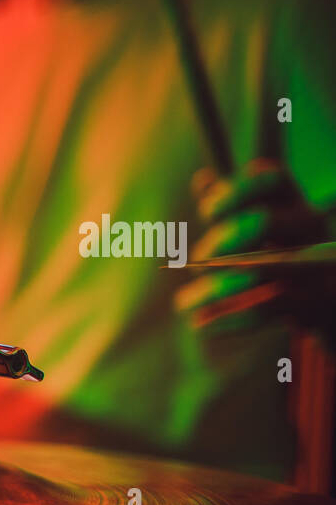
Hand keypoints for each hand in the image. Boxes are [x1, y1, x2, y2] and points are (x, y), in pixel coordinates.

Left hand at [179, 160, 333, 335]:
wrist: (328, 309)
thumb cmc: (284, 262)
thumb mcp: (258, 235)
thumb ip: (232, 210)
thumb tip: (201, 179)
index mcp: (295, 205)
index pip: (271, 179)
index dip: (235, 191)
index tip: (207, 212)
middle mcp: (311, 229)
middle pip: (263, 222)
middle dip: (222, 241)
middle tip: (198, 260)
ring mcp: (319, 266)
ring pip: (263, 269)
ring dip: (216, 288)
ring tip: (183, 303)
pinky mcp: (319, 303)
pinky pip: (270, 307)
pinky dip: (231, 318)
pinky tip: (201, 325)